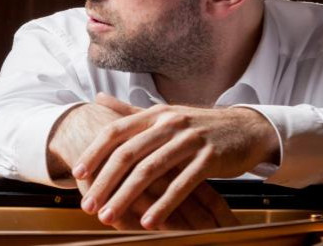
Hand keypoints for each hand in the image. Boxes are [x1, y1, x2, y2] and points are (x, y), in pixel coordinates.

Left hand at [75, 94, 275, 229]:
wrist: (246, 128)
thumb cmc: (198, 126)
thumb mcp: (164, 114)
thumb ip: (130, 111)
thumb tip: (99, 99)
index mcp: (154, 114)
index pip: (115, 132)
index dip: (94, 152)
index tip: (76, 174)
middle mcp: (169, 123)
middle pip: (128, 154)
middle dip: (104, 182)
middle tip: (88, 205)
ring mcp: (190, 139)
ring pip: (151, 170)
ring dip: (127, 197)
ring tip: (110, 217)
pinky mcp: (210, 157)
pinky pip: (182, 184)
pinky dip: (164, 205)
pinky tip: (150, 222)